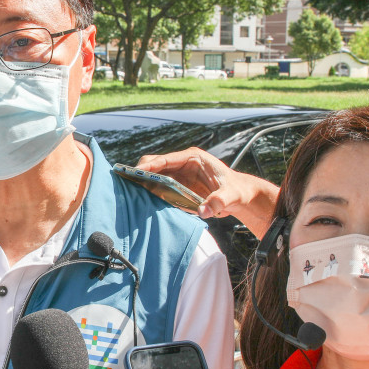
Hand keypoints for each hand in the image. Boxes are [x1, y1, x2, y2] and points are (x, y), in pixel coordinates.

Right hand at [135, 149, 277, 235]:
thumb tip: (205, 211)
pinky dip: (149, 190)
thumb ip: (219, 201)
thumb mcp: (231, 195)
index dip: (152, 165)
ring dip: (143, 181)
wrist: (240, 196)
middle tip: (128, 180)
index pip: (168, 159)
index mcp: (194, 158)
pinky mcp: (177, 186)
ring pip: (154, 174)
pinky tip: (139, 197)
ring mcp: (179, 174)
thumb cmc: (237, 191)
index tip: (138, 171)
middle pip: (156, 163)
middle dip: (142, 171)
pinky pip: (159, 186)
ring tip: (128, 189)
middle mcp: (183, 163)